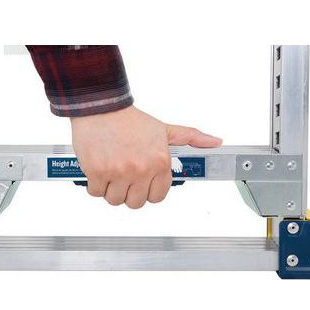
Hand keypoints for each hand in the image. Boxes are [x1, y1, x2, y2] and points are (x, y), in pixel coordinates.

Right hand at [71, 106, 221, 208]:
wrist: (102, 107)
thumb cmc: (129, 120)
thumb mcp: (164, 129)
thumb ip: (191, 137)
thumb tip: (214, 142)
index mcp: (159, 162)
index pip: (157, 196)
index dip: (148, 190)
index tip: (142, 182)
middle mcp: (140, 169)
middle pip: (135, 203)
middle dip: (129, 192)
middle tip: (125, 177)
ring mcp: (118, 172)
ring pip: (115, 200)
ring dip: (112, 190)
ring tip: (112, 172)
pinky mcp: (97, 172)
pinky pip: (96, 193)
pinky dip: (95, 185)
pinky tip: (99, 170)